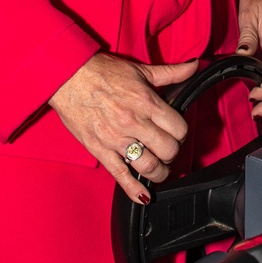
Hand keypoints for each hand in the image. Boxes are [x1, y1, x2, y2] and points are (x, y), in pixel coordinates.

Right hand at [50, 52, 196, 203]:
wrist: (68, 76)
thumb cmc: (101, 71)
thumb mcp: (140, 69)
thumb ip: (171, 72)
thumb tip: (194, 66)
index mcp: (147, 102)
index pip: (179, 128)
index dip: (181, 132)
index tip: (176, 132)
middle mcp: (134, 122)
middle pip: (168, 149)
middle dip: (172, 152)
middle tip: (167, 149)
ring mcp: (116, 139)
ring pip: (149, 166)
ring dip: (159, 172)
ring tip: (159, 169)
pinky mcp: (100, 150)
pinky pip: (120, 175)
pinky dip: (134, 190)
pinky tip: (144, 196)